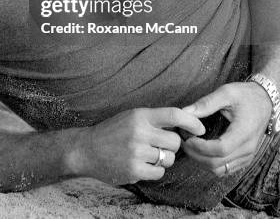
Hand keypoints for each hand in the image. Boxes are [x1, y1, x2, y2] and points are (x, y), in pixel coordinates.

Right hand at [67, 107, 204, 184]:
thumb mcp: (131, 117)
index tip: (200, 128)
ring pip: (168, 158)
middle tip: (159, 146)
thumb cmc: (112, 131)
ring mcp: (136, 152)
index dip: (191, 121)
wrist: (86, 149)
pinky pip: (159, 172)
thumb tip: (182, 124)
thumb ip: (153, 120)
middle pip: (174, 141)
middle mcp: (139, 131)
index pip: (173, 114)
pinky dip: (154, 171)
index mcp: (140, 115)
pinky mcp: (134, 170)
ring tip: (147, 156)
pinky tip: (142, 165)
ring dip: (163, 159)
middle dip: (171, 145)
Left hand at [181, 82, 271, 176]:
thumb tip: (185, 112)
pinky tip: (201, 150)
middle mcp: (247, 149)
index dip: (200, 147)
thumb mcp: (226, 92)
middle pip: (217, 163)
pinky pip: (224, 169)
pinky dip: (209, 163)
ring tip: (190, 144)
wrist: (264, 101)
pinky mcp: (244, 159)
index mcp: (244, 132)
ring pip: (219, 170)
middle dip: (195, 154)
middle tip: (183, 140)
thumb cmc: (246, 95)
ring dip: (201, 161)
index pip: (220, 149)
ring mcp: (246, 156)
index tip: (186, 136)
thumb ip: (206, 103)